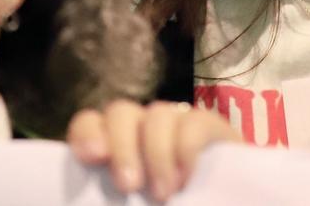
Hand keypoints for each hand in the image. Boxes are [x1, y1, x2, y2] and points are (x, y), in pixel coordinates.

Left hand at [67, 99, 238, 199]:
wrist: (222, 203)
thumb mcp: (133, 204)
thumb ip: (112, 199)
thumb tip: (101, 199)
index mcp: (115, 148)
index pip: (90, 124)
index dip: (88, 133)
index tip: (92, 157)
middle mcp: (142, 129)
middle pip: (122, 113)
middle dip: (122, 147)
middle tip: (128, 185)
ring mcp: (177, 124)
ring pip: (158, 114)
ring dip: (156, 153)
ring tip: (163, 194)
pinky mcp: (211, 128)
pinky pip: (195, 122)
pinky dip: (186, 148)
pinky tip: (186, 179)